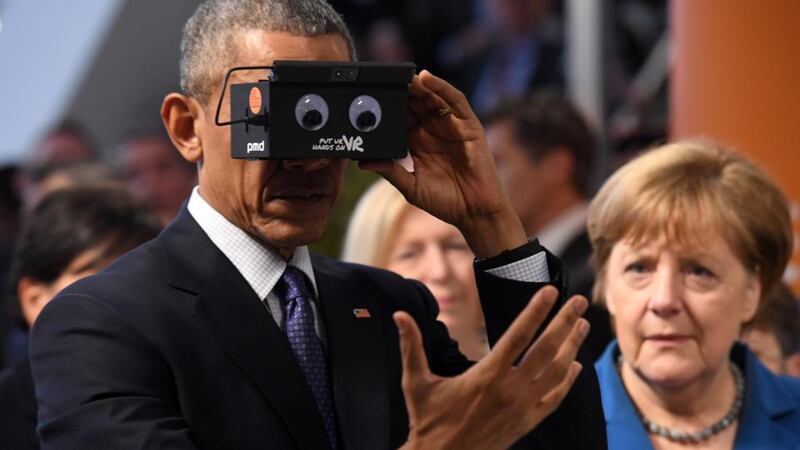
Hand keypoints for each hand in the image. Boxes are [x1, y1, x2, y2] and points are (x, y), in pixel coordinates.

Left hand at [359, 70, 525, 257]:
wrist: (475, 212)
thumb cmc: (445, 202)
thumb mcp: (411, 187)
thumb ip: (390, 171)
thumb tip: (362, 162)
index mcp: (417, 143)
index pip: (399, 118)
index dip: (387, 107)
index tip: (368, 96)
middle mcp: (433, 131)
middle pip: (414, 104)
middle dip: (401, 91)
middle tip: (383, 78)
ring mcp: (452, 126)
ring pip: (432, 98)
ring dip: (418, 85)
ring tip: (403, 75)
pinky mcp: (469, 125)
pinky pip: (455, 101)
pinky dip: (442, 87)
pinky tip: (426, 78)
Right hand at [395, 286, 589, 449]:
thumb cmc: (427, 420)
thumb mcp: (416, 382)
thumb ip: (411, 346)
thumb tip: (399, 315)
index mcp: (487, 375)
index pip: (519, 335)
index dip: (536, 311)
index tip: (551, 291)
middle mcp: (510, 390)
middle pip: (546, 349)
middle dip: (565, 322)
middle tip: (580, 301)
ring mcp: (522, 408)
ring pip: (556, 373)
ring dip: (572, 347)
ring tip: (583, 325)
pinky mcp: (526, 423)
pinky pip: (554, 400)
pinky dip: (567, 382)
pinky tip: (575, 366)